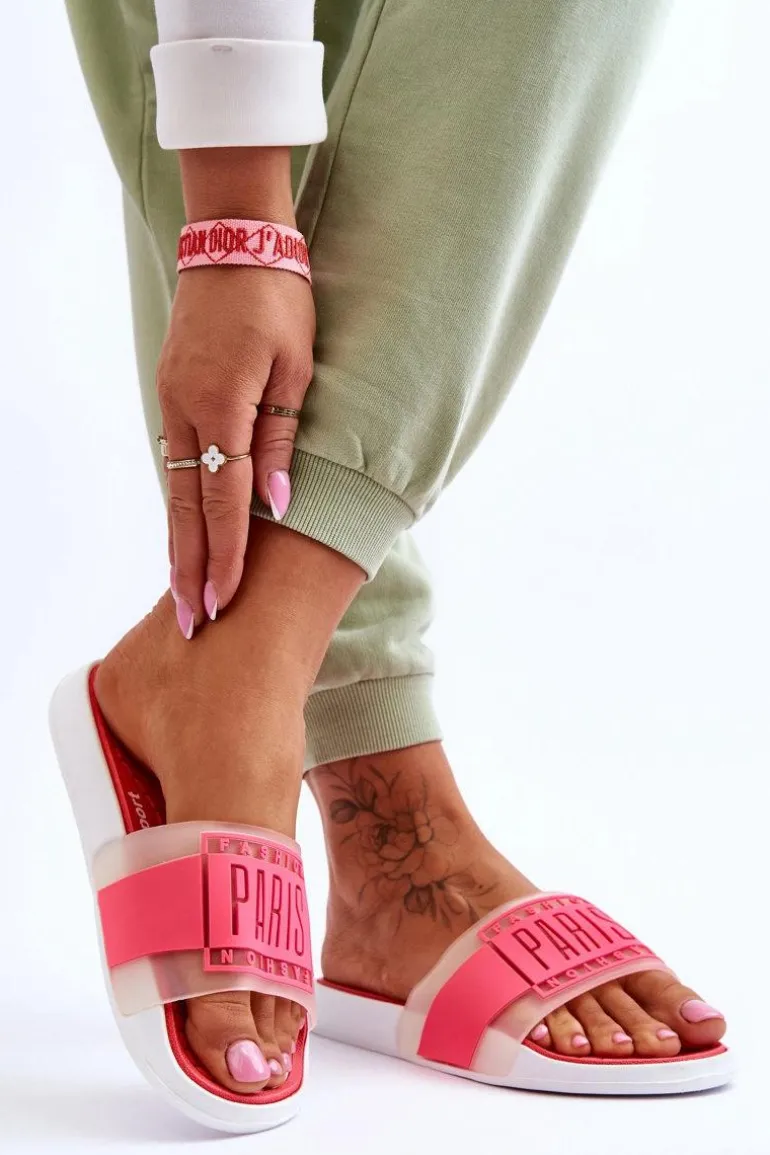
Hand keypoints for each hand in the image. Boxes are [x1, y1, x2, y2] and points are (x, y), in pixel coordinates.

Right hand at [158, 263, 314, 633]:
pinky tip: (185, 531)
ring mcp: (171, 399)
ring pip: (174, 487)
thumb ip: (283, 442)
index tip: (222, 602)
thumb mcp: (297, 370)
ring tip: (183, 589)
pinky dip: (180, 502)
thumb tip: (277, 508)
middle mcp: (185, 408)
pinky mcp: (171, 391)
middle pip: (185, 506)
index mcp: (222, 404)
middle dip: (188, 566)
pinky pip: (174, 460)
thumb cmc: (280, 301)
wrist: (235, 242)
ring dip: (179, 541)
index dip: (224, 555)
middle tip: (188, 622)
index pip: (223, 499)